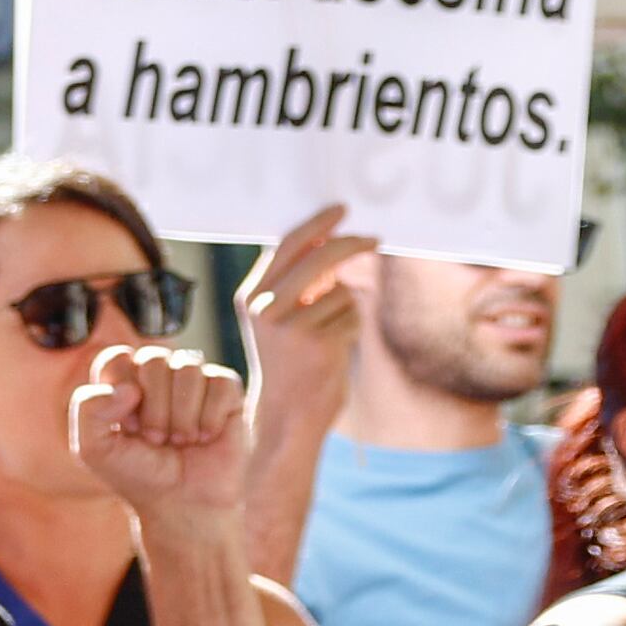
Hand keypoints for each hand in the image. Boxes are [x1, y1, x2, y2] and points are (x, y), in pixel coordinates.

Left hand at [73, 346, 250, 522]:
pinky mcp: (226, 391)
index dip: (122, 390)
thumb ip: (88, 410)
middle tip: (156, 439)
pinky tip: (205, 437)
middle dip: (153, 408)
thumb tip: (129, 388)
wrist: (182, 503)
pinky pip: (220, 383)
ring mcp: (194, 380)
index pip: (116, 358)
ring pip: (188, 368)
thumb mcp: (94, 449)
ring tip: (179, 441)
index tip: (128, 427)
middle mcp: (159, 375)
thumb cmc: (138, 474)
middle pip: (154, 360)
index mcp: (124, 382)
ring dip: (181, 416)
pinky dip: (209, 418)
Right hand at [235, 207, 374, 471]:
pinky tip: (334, 350)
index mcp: (251, 296)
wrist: (286, 414)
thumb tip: (334, 244)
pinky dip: (352, 327)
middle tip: (375, 238)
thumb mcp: (282, 319)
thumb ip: (300, 284)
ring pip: (342, 290)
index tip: (341, 211)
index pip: (285, 246)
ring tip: (328, 336)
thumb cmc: (290, 363)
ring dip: (346, 308)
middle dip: (350, 244)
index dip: (316, 226)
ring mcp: (290, 324)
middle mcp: (265, 307)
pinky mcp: (318, 340)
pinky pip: (352, 314)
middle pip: (317, 257)